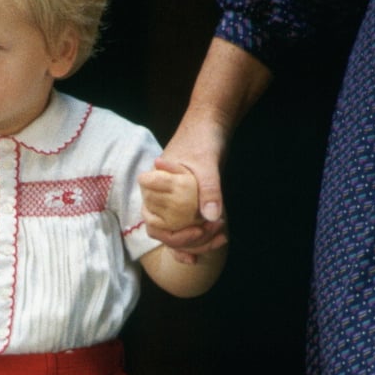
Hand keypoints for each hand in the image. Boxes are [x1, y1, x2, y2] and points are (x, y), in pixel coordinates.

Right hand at [140, 126, 226, 263]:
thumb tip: (212, 217)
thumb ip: (209, 189)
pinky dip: (197, 241)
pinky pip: (185, 229)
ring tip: (221, 238)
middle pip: (165, 234)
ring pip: (176, 235)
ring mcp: (171, 204)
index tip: (196, 231)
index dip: (172, 236)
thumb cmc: (202, 140)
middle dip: (190, 241)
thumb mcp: (207, 164)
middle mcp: (158, 200)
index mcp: (153, 189)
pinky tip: (211, 247)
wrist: (210, 126)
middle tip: (216, 232)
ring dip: (198, 243)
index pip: (153, 224)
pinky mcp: (184, 207)